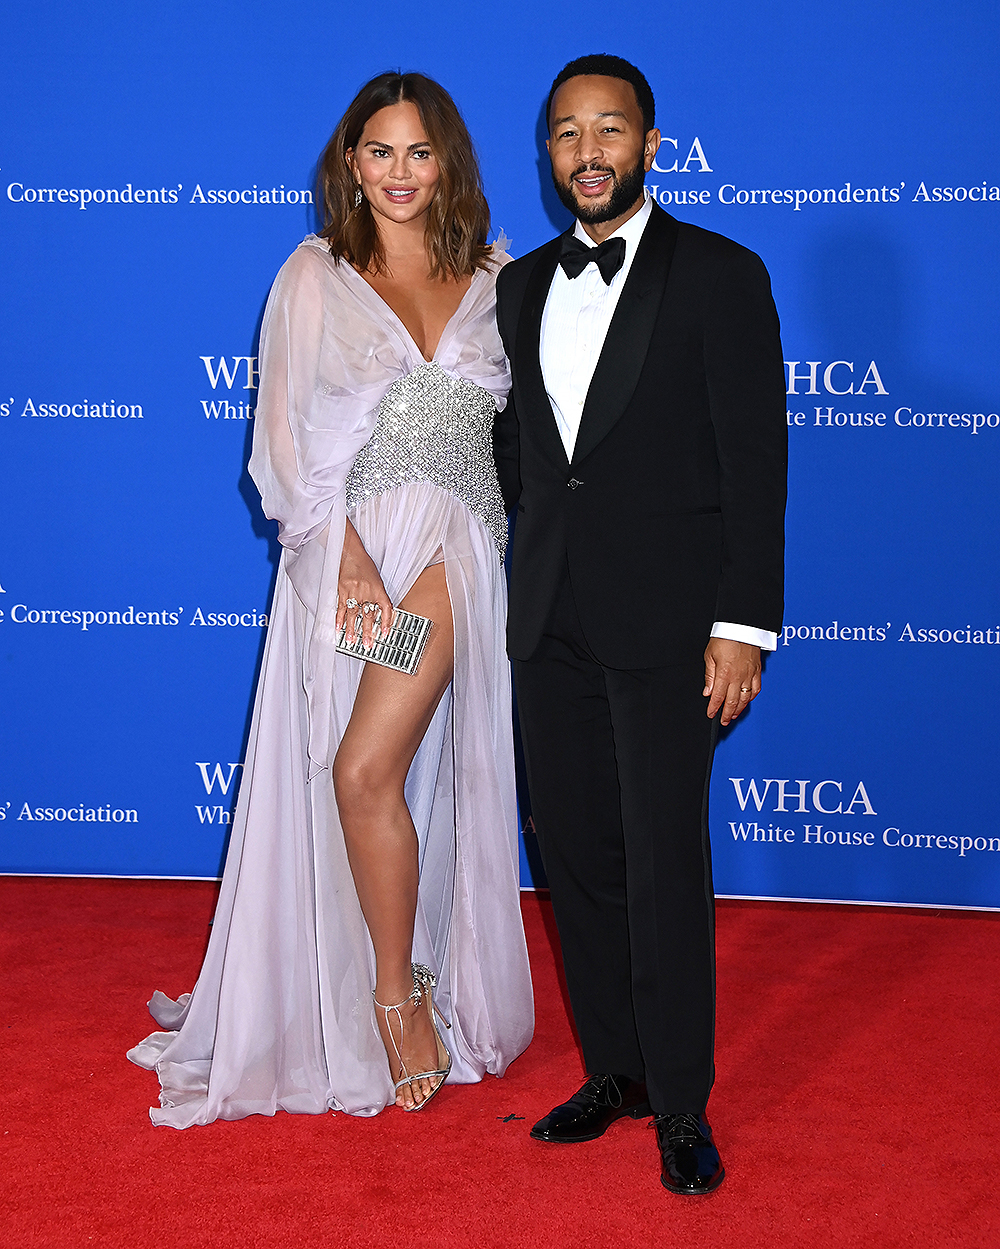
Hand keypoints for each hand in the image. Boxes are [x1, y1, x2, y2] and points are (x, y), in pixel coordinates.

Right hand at [336, 520, 393, 648]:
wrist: (351, 553)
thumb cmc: (365, 566)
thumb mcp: (377, 580)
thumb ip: (378, 596)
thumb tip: (379, 614)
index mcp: (379, 589)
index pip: (386, 608)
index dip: (386, 622)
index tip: (385, 633)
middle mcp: (367, 591)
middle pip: (368, 615)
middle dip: (368, 631)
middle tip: (367, 644)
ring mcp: (353, 591)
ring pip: (353, 614)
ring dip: (352, 629)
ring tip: (352, 641)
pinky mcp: (342, 590)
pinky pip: (340, 607)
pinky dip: (339, 619)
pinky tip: (338, 628)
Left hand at [703, 638, 760, 725]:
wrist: (741, 626)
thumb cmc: (724, 638)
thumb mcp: (710, 656)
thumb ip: (709, 676)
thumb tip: (707, 692)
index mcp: (724, 673)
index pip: (718, 697)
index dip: (714, 708)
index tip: (711, 714)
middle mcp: (738, 676)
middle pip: (732, 701)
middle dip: (727, 713)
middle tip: (723, 721)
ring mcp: (749, 674)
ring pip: (745, 698)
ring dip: (739, 708)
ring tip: (733, 715)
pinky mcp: (757, 671)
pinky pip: (756, 688)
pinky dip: (751, 697)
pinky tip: (747, 701)